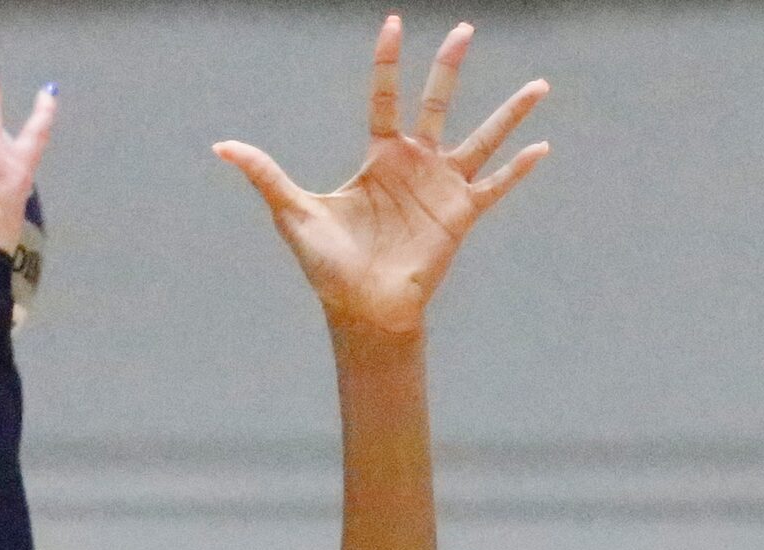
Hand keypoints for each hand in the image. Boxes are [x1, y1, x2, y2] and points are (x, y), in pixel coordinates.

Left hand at [217, 15, 548, 336]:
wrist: (361, 308)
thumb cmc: (328, 266)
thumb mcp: (293, 212)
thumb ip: (265, 175)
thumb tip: (221, 146)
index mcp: (379, 158)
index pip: (385, 99)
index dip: (387, 63)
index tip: (391, 23)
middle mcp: (414, 165)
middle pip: (437, 103)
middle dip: (448, 66)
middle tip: (463, 28)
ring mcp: (441, 188)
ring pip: (481, 138)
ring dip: (510, 113)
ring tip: (540, 86)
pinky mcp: (460, 215)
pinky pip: (495, 187)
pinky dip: (518, 170)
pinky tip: (542, 148)